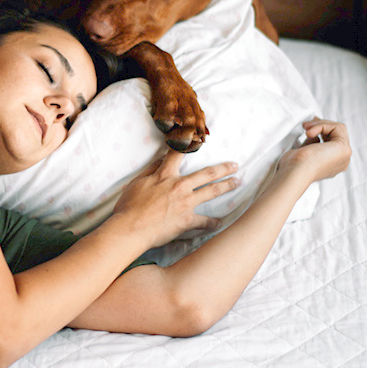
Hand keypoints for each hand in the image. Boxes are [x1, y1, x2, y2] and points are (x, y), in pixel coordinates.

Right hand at [111, 150, 239, 248]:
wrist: (131, 228)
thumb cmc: (129, 207)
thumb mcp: (136, 184)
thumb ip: (150, 171)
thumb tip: (159, 161)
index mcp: (165, 175)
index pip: (177, 155)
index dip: (187, 146)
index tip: (197, 139)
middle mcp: (180, 186)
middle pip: (206, 173)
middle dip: (223, 168)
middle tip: (235, 165)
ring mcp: (186, 203)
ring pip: (212, 191)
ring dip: (227, 186)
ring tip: (237, 182)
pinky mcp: (187, 220)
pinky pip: (205, 221)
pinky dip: (213, 223)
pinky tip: (219, 222)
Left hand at [276, 118, 350, 181]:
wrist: (295, 172)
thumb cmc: (293, 166)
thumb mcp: (304, 151)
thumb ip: (312, 143)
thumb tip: (314, 134)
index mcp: (333, 164)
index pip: (333, 141)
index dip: (322, 129)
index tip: (309, 125)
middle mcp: (342, 161)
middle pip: (337, 134)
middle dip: (320, 125)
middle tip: (305, 125)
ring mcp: (344, 155)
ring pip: (338, 129)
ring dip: (319, 124)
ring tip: (305, 128)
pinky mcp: (344, 149)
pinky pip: (336, 128)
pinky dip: (321, 126)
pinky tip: (309, 133)